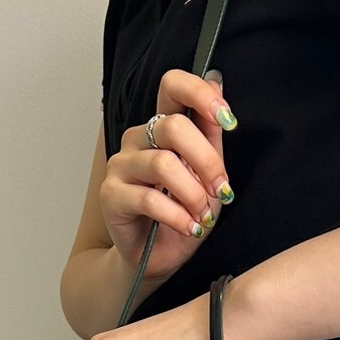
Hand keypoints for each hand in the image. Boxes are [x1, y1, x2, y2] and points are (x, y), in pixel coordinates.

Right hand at [101, 68, 237, 284]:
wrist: (157, 258)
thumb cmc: (182, 215)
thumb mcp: (206, 173)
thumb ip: (210, 133)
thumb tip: (217, 80)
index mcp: (162, 127)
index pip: (172, 86)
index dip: (200, 94)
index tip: (228, 119)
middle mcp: (138, 139)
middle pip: (174, 127)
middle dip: (207, 162)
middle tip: (222, 191)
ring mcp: (120, 165)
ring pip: (163, 164)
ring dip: (193, 195)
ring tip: (202, 216)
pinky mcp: (111, 195)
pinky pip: (149, 198)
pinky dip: (178, 216)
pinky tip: (189, 228)